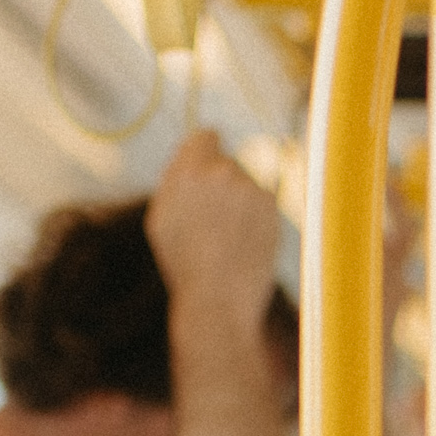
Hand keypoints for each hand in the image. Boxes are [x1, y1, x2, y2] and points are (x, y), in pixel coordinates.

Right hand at [145, 128, 286, 357]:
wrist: (218, 299)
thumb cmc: (184, 263)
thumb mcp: (162, 218)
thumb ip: (176, 179)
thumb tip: (190, 153)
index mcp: (189, 172)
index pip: (206, 136)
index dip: (205, 150)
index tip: (206, 165)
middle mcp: (222, 172)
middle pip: (227, 161)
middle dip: (221, 182)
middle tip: (212, 217)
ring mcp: (251, 188)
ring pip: (246, 183)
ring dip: (240, 200)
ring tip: (227, 237)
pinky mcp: (272, 206)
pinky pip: (263, 202)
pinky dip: (257, 216)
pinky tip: (244, 242)